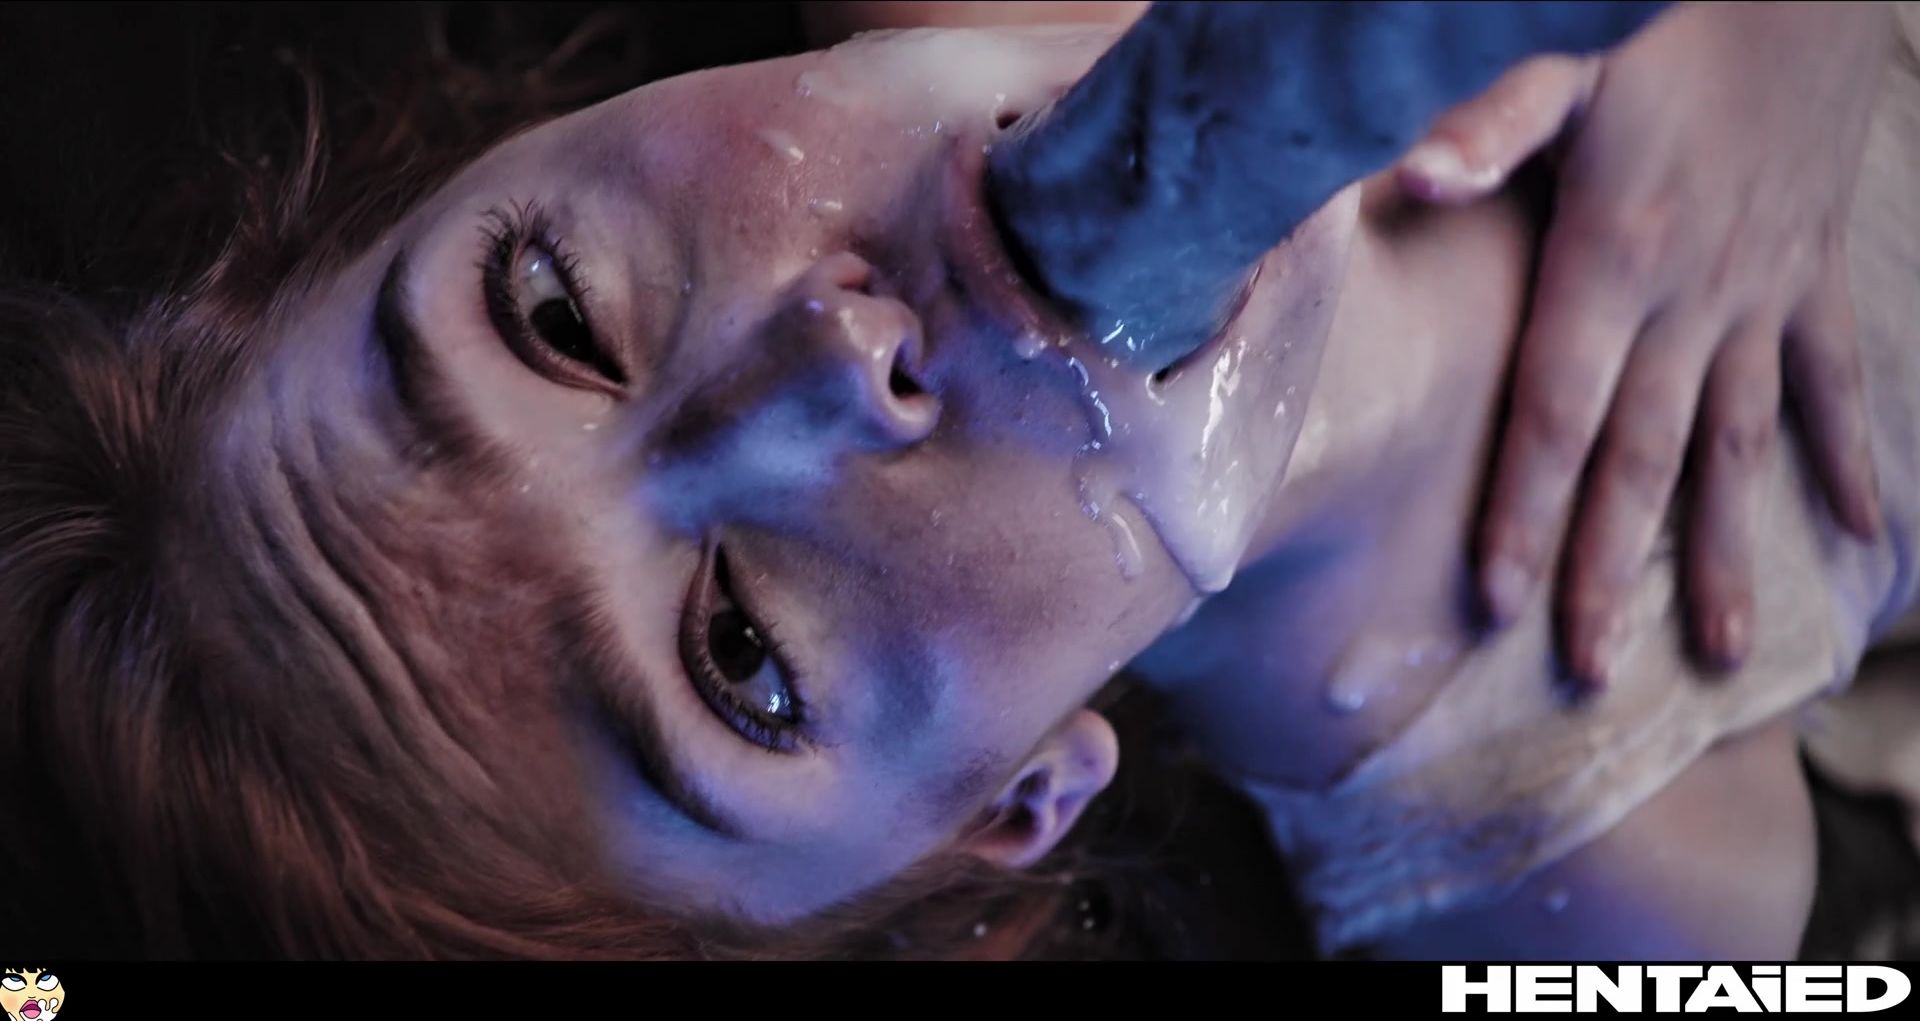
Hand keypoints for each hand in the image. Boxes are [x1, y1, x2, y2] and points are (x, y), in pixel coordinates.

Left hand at [1396, 3, 1890, 684]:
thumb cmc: (1659, 34)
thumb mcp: (1561, 67)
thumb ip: (1487, 132)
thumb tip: (1413, 183)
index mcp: (1611, 260)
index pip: (1554, 412)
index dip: (1525, 509)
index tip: (1501, 603)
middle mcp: (1689, 300)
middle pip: (1638, 459)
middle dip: (1608, 570)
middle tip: (1586, 674)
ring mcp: (1762, 299)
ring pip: (1739, 448)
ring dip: (1733, 552)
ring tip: (1724, 655)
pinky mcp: (1812, 282)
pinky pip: (1836, 384)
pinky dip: (1851, 457)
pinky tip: (1863, 536)